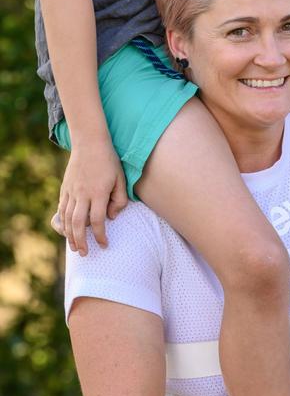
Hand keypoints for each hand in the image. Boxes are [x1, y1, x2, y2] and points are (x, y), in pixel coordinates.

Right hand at [54, 139, 127, 253]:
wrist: (89, 143)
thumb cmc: (109, 161)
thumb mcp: (121, 179)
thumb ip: (119, 201)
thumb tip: (111, 218)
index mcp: (98, 193)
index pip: (97, 221)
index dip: (100, 236)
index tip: (104, 244)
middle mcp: (82, 194)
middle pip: (78, 224)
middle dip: (81, 241)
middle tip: (85, 253)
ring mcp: (71, 191)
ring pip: (67, 218)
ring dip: (69, 235)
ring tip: (74, 247)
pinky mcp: (65, 188)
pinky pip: (62, 209)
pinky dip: (62, 222)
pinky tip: (66, 230)